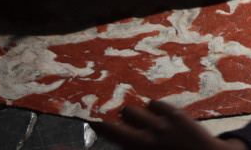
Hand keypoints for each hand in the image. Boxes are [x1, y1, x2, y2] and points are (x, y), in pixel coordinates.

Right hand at [88, 99, 238, 149]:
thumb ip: (133, 149)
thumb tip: (125, 145)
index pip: (111, 138)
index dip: (88, 142)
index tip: (74, 140)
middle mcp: (147, 140)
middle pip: (113, 128)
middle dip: (106, 128)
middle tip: (103, 127)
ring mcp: (162, 125)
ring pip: (132, 111)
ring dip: (130, 117)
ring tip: (135, 124)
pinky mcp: (176, 115)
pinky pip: (154, 104)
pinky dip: (151, 110)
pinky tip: (155, 118)